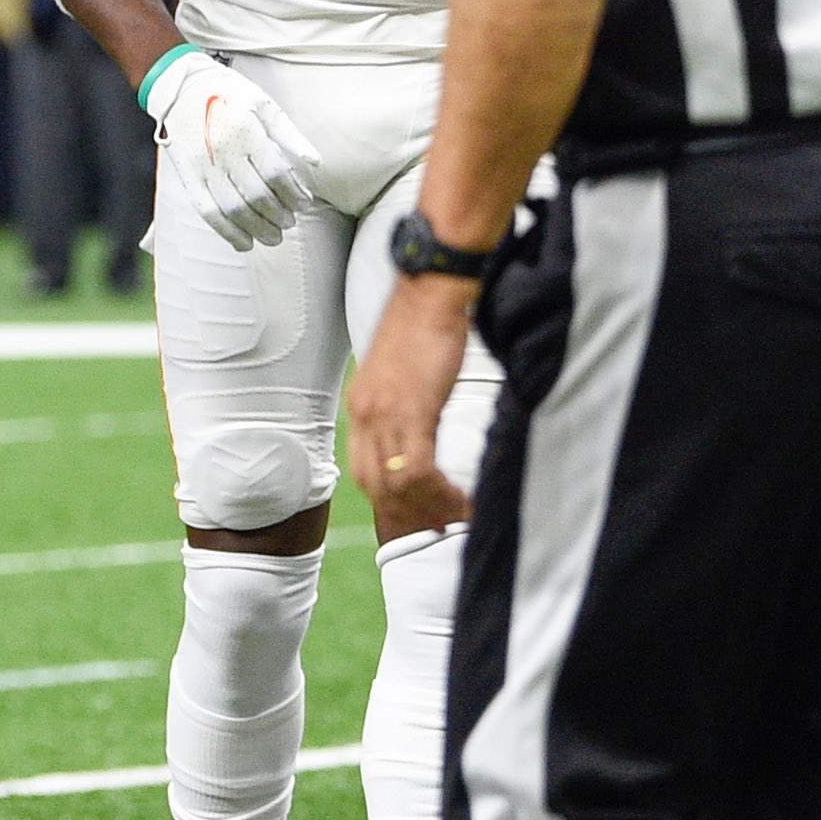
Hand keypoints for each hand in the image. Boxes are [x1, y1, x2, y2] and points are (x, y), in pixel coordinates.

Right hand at [143, 49, 323, 248]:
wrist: (180, 86)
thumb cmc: (230, 93)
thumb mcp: (265, 104)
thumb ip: (291, 136)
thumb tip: (316, 164)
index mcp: (245, 131)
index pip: (275, 174)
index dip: (293, 193)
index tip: (305, 203)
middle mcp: (222, 151)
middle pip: (256, 196)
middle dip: (278, 215)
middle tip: (291, 223)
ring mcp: (202, 166)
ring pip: (232, 209)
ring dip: (256, 228)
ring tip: (275, 238)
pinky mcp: (186, 176)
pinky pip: (206, 211)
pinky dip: (226, 231)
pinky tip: (243, 243)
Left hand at [346, 273, 477, 536]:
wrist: (431, 292)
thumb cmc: (426, 323)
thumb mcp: (407, 371)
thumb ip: (406, 401)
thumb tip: (422, 423)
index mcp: (362, 407)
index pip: (365, 469)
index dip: (388, 498)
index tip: (414, 513)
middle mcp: (365, 415)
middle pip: (377, 484)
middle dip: (405, 513)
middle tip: (435, 527)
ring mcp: (385, 414)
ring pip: (397, 482)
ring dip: (425, 507)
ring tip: (453, 518)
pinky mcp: (413, 411)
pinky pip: (419, 468)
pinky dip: (438, 490)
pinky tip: (458, 495)